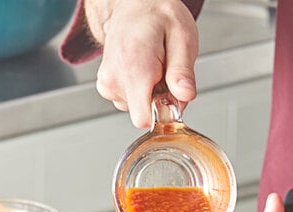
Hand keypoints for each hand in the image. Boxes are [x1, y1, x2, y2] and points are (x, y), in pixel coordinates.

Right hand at [85, 0, 198, 127]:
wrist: (134, 4)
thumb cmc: (158, 17)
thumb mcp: (182, 38)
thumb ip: (182, 71)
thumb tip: (185, 95)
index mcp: (134, 68)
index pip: (144, 119)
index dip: (164, 114)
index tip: (172, 95)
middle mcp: (115, 79)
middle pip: (145, 115)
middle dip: (161, 101)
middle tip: (165, 72)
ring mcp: (108, 84)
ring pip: (139, 110)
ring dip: (152, 94)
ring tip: (154, 67)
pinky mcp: (107, 88)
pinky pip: (131, 103)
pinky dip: (141, 91)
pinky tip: (144, 71)